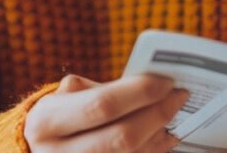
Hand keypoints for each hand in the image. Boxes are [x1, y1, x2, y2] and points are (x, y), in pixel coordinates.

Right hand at [24, 73, 189, 152]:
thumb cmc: (55, 118)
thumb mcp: (63, 98)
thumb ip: (101, 91)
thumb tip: (151, 87)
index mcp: (47, 122)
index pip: (103, 105)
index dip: (140, 92)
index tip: (166, 79)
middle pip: (123, 137)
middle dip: (158, 113)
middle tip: (179, 95)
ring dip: (161, 134)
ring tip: (175, 112)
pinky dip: (155, 150)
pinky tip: (165, 135)